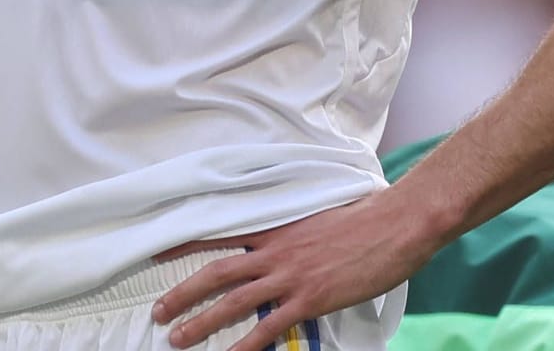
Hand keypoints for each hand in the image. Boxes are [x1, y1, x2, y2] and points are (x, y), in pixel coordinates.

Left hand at [152, 190, 437, 350]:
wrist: (396, 223)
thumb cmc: (369, 216)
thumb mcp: (324, 216)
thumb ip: (301, 231)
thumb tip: (296, 241)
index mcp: (280, 229)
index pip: (222, 235)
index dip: (187, 246)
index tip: (158, 255)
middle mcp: (277, 252)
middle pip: (216, 273)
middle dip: (182, 293)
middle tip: (157, 312)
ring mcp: (291, 277)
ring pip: (232, 302)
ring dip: (200, 322)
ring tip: (176, 340)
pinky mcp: (309, 300)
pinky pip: (269, 328)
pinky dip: (245, 346)